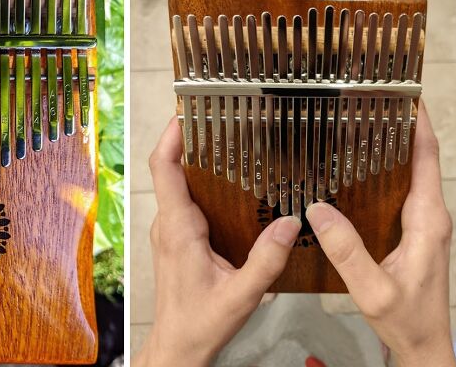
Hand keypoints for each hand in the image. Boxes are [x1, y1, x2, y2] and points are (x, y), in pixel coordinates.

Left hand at [133, 117, 301, 365]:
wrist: (178, 346)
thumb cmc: (201, 323)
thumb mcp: (241, 294)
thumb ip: (267, 260)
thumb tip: (291, 221)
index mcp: (178, 229)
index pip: (164, 169)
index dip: (171, 136)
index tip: (186, 112)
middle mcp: (168, 225)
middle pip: (170, 169)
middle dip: (190, 141)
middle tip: (221, 119)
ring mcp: (170, 232)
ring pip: (177, 186)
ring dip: (196, 162)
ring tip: (229, 144)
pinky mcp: (176, 241)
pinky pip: (184, 202)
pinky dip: (201, 185)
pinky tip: (230, 186)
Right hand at [305, 101, 455, 366]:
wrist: (423, 344)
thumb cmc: (405, 318)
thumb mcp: (373, 288)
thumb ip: (347, 251)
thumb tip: (317, 209)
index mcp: (428, 219)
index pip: (427, 159)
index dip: (419, 124)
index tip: (404, 95)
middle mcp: (429, 215)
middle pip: (417, 159)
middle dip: (397, 128)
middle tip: (363, 106)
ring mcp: (422, 225)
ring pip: (407, 175)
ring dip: (387, 151)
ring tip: (352, 131)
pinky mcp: (412, 235)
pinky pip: (397, 194)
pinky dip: (379, 176)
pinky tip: (350, 176)